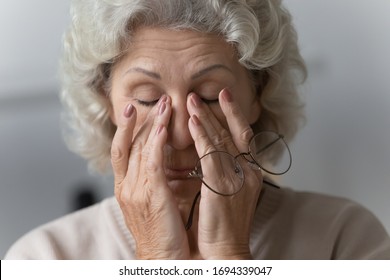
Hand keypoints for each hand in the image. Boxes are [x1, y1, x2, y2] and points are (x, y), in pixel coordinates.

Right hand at [111, 96, 189, 258]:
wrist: (162, 259)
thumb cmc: (161, 232)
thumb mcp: (150, 203)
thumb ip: (150, 180)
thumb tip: (157, 160)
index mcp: (125, 188)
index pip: (121, 150)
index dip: (126, 129)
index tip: (133, 110)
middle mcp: (126, 186)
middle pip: (128, 144)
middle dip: (139, 120)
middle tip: (153, 100)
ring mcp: (136, 190)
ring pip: (139, 149)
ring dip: (152, 124)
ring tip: (164, 105)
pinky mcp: (152, 195)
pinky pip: (153, 163)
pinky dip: (156, 143)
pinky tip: (163, 127)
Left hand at [187, 88, 262, 258]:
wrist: (226, 251)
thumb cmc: (225, 226)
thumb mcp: (232, 193)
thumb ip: (227, 171)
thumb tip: (215, 155)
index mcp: (252, 173)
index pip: (244, 137)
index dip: (235, 115)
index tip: (224, 97)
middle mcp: (248, 172)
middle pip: (233, 133)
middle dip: (217, 111)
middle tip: (201, 93)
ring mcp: (236, 178)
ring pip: (222, 140)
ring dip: (206, 118)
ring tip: (192, 101)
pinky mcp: (222, 185)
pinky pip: (211, 155)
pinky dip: (202, 136)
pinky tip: (193, 122)